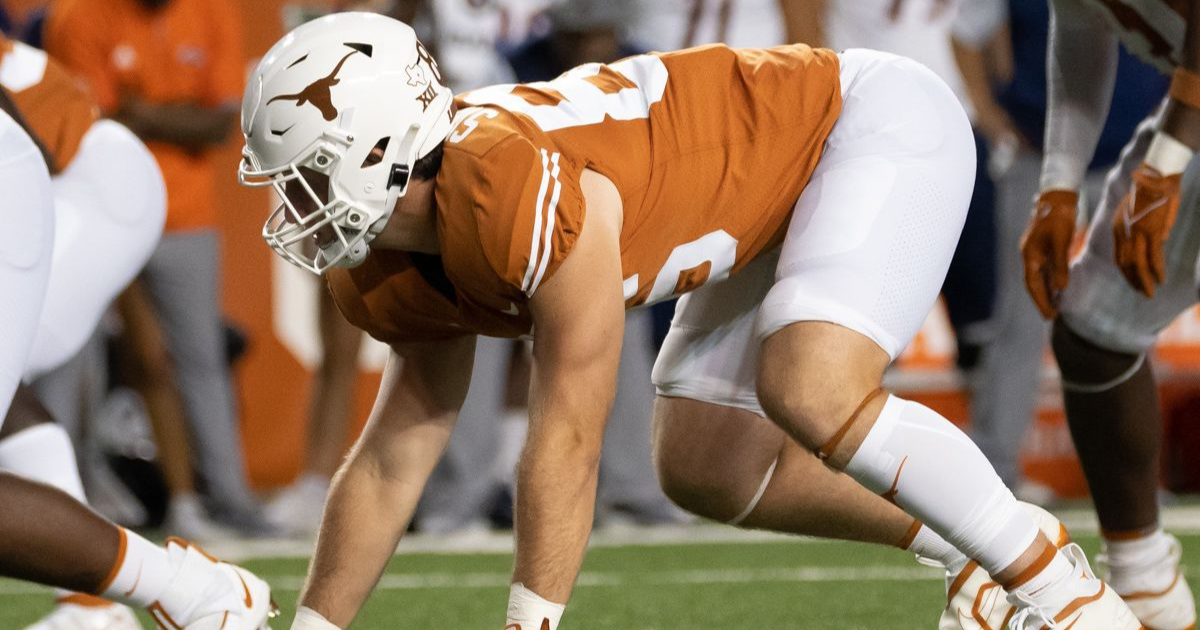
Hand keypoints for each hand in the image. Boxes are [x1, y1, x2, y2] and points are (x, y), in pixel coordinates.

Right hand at [1021, 190, 1077, 318]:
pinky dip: (1050, 280)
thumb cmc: (1059, 216)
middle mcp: (1029, 255)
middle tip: (1051, 316)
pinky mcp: (1043, 246)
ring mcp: (1035, 250)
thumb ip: (1060, 265)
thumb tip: (1060, 288)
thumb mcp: (1062, 241)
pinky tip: (1058, 287)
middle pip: (1033, 283)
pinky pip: (1044, 268)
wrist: (1058, 195)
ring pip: (1038, 276)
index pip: (1032, 284)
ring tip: (1055, 306)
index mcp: (1029, 254)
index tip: (1049, 316)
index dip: (1040, 301)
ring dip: (1045, 292)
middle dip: (1041, 300)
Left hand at [1112, 164, 1181, 297]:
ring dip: (1143, 280)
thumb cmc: (1153, 189)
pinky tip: (1161, 279)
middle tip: (1142, 292)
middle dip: (1133, 280)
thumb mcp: (1143, 209)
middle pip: (1125, 263)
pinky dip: (1157, 270)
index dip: (1125, 270)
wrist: (1157, 174)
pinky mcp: (1152, 231)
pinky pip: (1154, 256)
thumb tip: (1161, 241)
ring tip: (1149, 293)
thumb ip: (1149, 227)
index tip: (1132, 280)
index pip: (1118, 255)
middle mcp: (1123, 231)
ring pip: (1137, 264)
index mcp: (1118, 226)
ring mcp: (1137, 232)